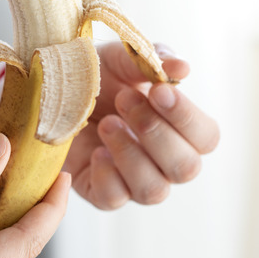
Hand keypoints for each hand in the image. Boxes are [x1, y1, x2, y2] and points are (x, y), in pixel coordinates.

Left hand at [64, 42, 218, 209]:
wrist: (51, 90)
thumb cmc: (97, 75)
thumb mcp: (121, 59)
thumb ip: (152, 60)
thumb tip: (182, 67)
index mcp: (181, 130)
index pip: (206, 137)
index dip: (187, 117)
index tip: (158, 91)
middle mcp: (165, 162)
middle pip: (186, 168)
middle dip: (155, 131)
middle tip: (124, 99)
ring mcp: (135, 182)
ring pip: (154, 190)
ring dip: (130, 152)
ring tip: (106, 122)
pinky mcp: (102, 193)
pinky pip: (115, 199)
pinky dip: (106, 174)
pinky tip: (95, 150)